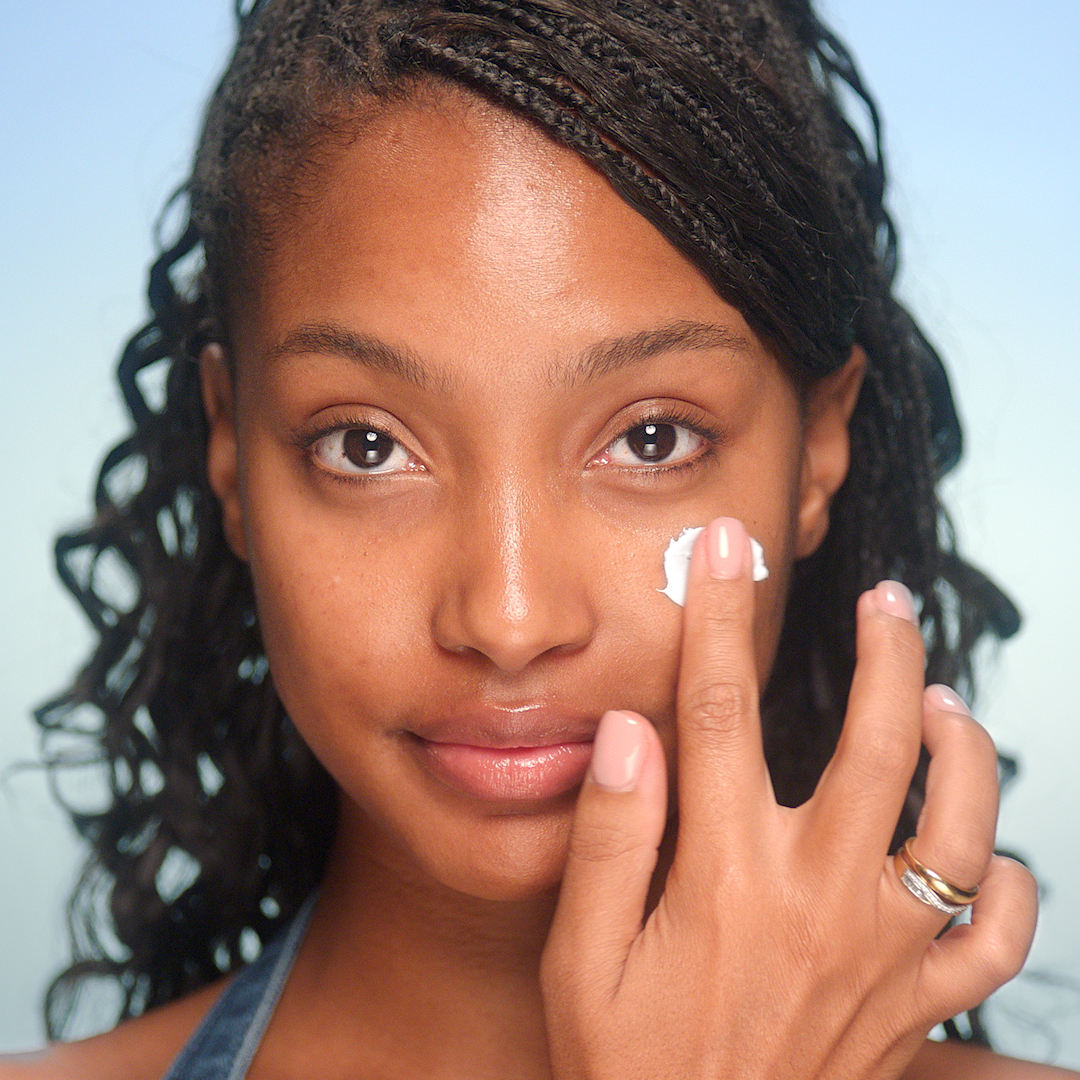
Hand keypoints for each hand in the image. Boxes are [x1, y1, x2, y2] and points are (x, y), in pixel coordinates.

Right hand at [541, 517, 1036, 1079]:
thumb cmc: (629, 1069)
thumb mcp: (581, 960)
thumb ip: (609, 837)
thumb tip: (630, 730)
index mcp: (727, 875)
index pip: (720, 710)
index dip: (719, 616)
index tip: (724, 550)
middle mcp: (819, 900)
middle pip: (877, 743)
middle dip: (888, 654)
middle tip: (887, 601)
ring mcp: (882, 954)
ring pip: (960, 826)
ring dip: (965, 750)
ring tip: (947, 703)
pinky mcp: (914, 1007)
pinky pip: (993, 939)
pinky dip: (1008, 887)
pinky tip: (990, 853)